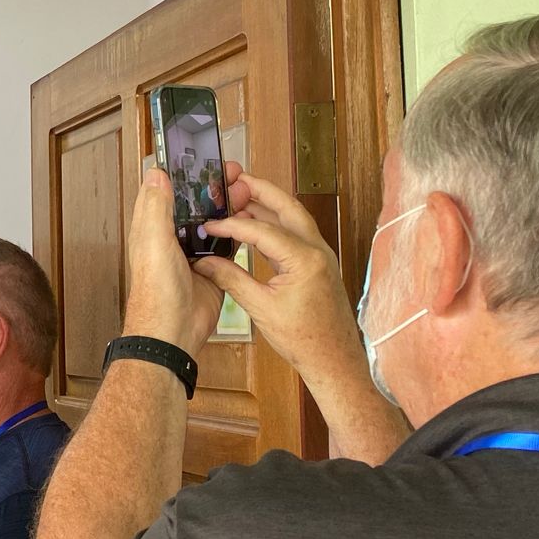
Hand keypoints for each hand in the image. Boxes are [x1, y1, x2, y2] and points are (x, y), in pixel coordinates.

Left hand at [123, 169, 228, 356]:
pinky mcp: (212, 269)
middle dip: (214, 187)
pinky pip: (227, 245)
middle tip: (234, 173)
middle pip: (194, 204)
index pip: (166, 191)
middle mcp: (171, 239)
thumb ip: (155, 208)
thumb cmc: (156, 293)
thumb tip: (155, 173)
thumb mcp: (153, 242)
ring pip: (213, 222)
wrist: (173, 332)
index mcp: (153, 229)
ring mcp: (193, 254)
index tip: (203, 158)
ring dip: (228, 206)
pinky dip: (238, 232)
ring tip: (246, 190)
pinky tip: (250, 220)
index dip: (184, 173)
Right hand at [191, 170, 363, 386]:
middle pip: (287, 207)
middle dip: (261, 190)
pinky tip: (257, 226)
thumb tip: (204, 262)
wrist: (334, 359)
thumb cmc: (303, 338)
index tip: (210, 224)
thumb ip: (231, 278)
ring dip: (269, 204)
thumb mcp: (260, 308)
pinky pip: (297, 233)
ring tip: (241, 197)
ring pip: (294, 217)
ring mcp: (322, 254)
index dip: (232, 223)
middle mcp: (318, 250)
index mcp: (304, 259)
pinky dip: (276, 223)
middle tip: (235, 179)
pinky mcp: (319, 263)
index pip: (261, 229)